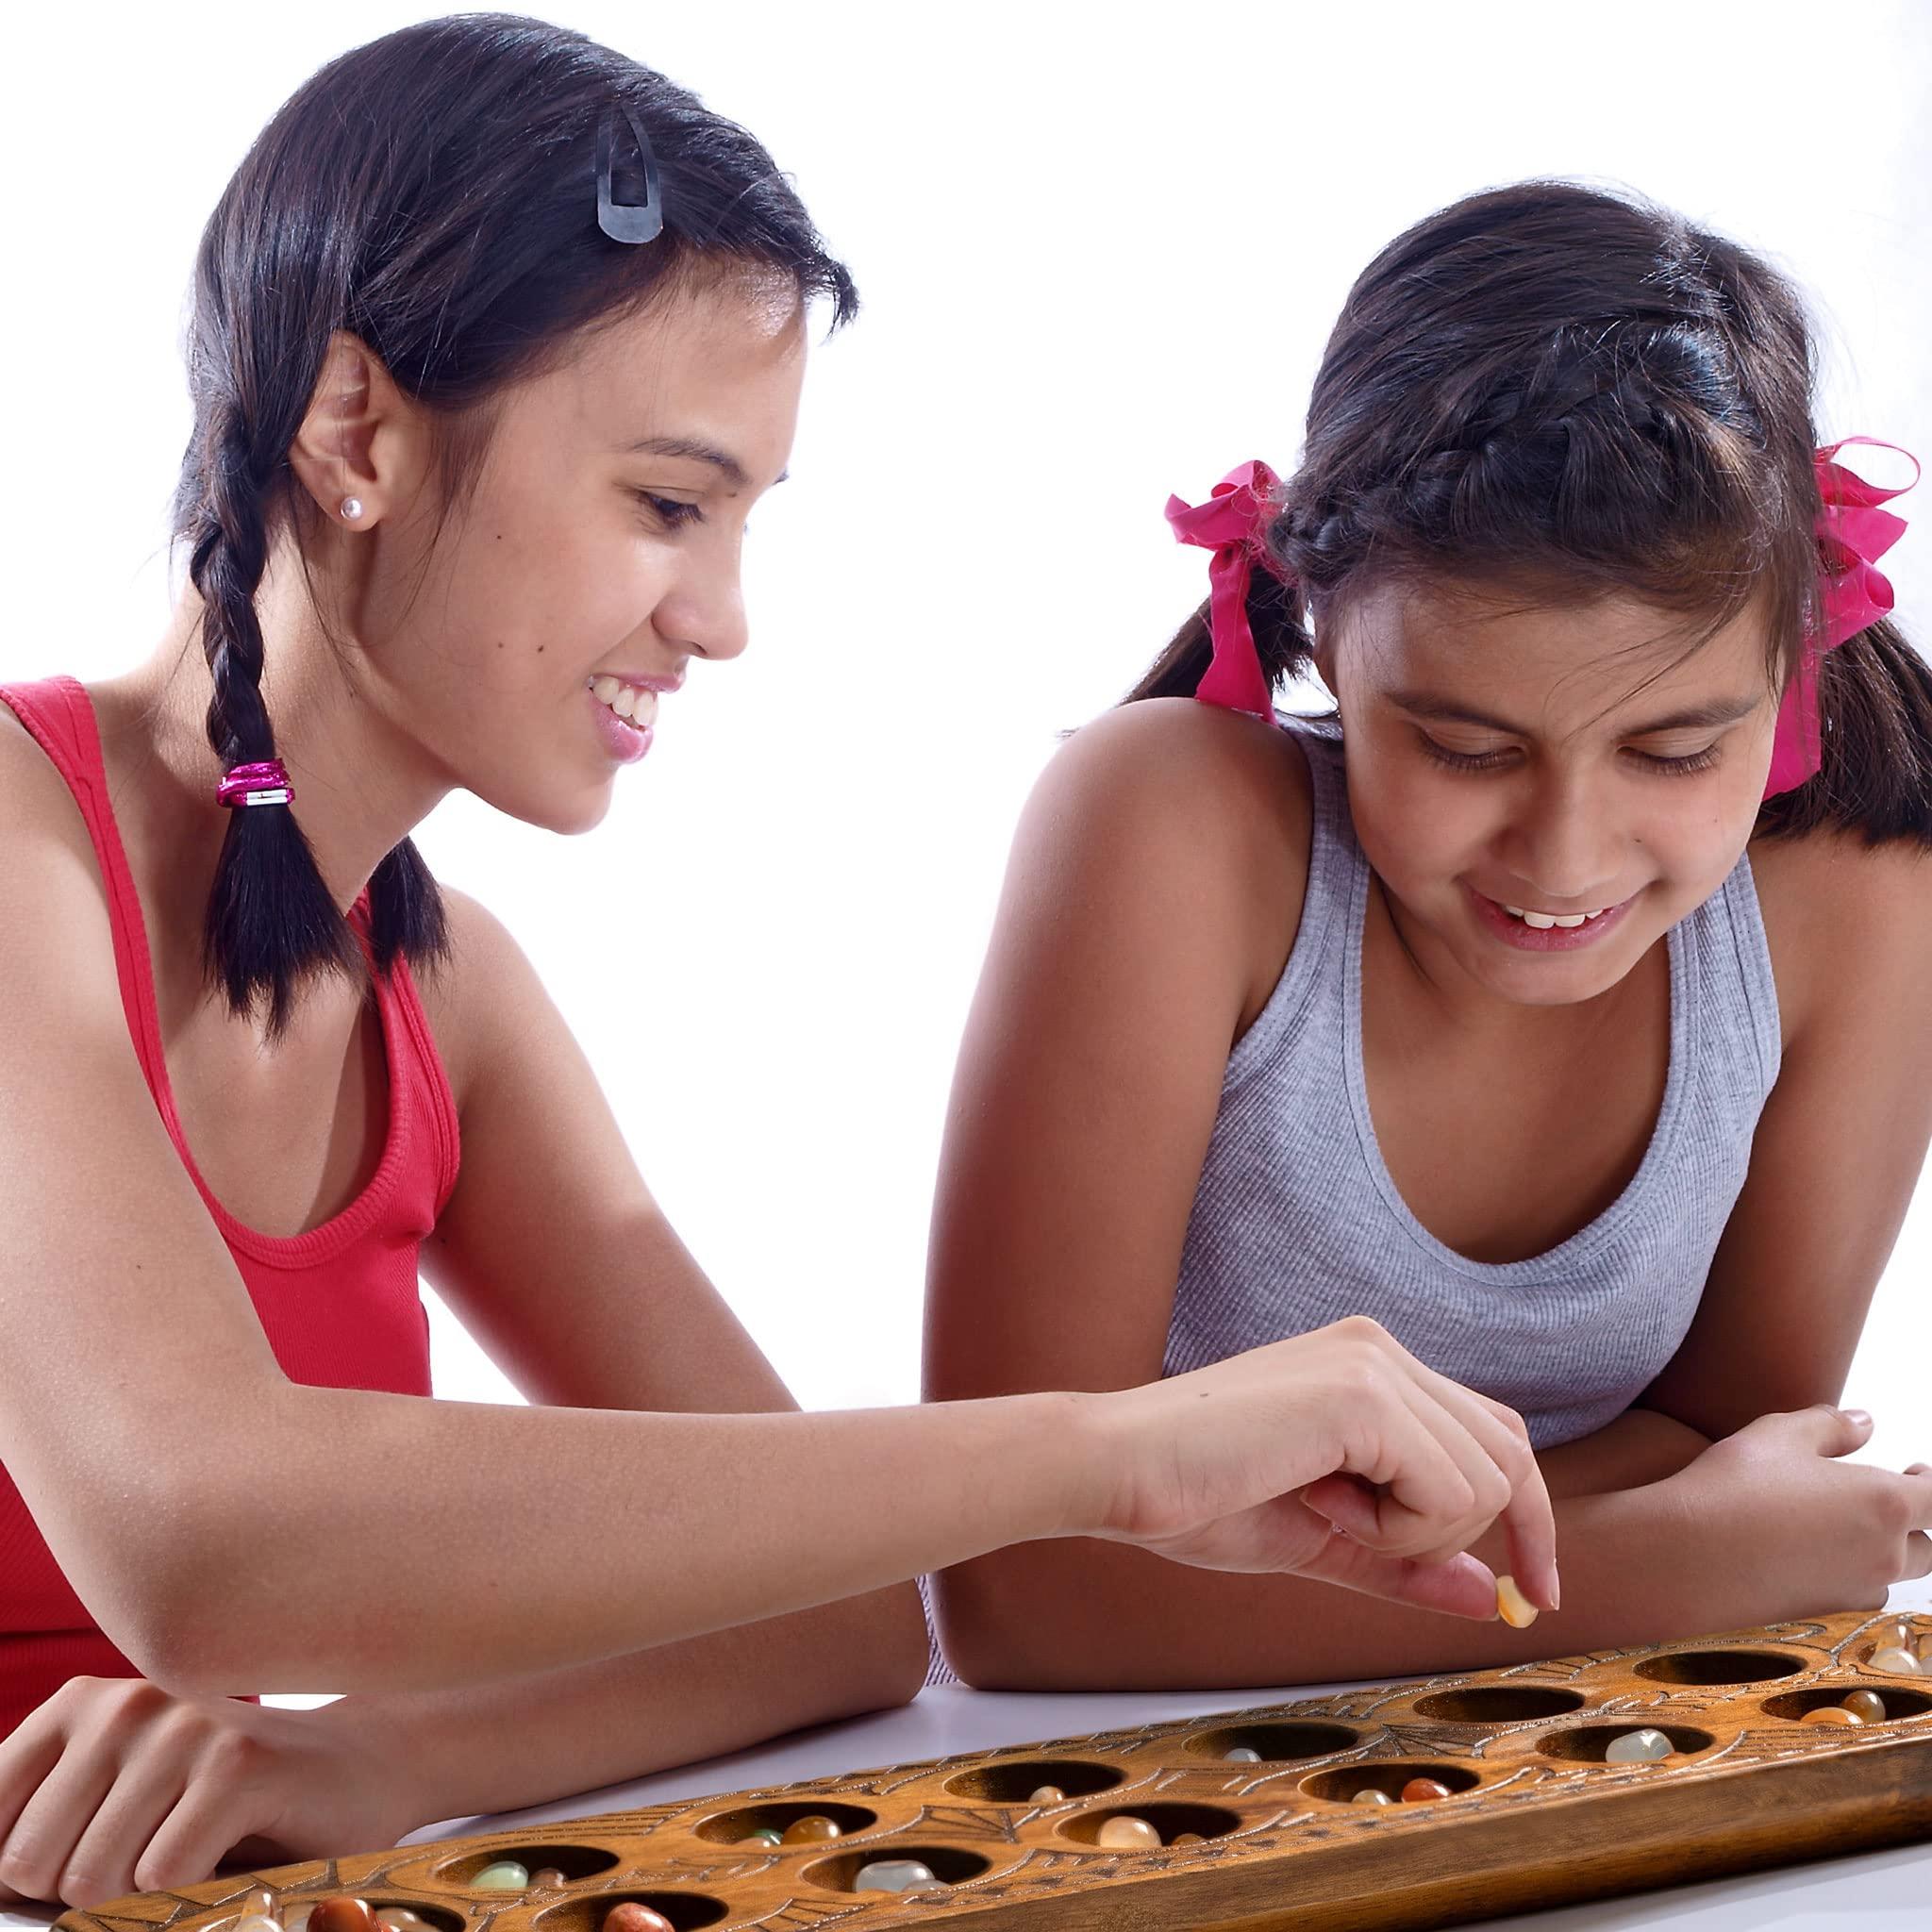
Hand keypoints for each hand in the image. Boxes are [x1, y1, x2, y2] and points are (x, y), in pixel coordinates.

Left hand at [0, 1677, 414, 1909]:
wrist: (355, 1767)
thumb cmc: (220, 1799)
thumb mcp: (117, 1794)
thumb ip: (43, 1826)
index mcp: (78, 1705)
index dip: (25, 1875)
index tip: (79, 1864)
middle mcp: (124, 1704)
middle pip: (32, 1863)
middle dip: (83, 1892)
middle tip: (149, 1863)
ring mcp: (183, 1728)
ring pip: (95, 1878)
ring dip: (140, 1897)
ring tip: (190, 1855)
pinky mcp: (237, 1765)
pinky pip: (162, 1878)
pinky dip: (191, 1891)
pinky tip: (228, 1850)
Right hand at [1085, 1316, 1557, 1620]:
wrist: (1118, 1472)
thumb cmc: (1196, 1497)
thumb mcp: (1322, 1540)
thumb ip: (1405, 1561)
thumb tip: (1486, 1595)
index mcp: (1370, 1365)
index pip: (1495, 1434)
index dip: (1529, 1519)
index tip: (1533, 1597)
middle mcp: (1382, 1349)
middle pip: (1509, 1454)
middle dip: (1485, 1534)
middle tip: (1410, 1564)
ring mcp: (1374, 1363)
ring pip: (1484, 1482)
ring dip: (1412, 1534)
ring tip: (1321, 1513)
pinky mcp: (1362, 1394)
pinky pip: (1445, 1493)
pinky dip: (1393, 1530)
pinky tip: (1316, 1502)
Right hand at [1671, 1405, 1931, 1617]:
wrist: (1689, 1557)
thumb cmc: (1736, 1486)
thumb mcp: (1779, 1434)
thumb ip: (1831, 1426)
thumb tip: (1865, 1423)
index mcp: (1885, 1503)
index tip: (1915, 1470)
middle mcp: (1884, 1554)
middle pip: (1929, 1548)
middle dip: (1914, 1524)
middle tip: (1888, 1501)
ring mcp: (1857, 1589)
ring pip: (1894, 1575)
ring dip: (1884, 1553)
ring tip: (1843, 1529)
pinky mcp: (1826, 1613)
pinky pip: (1858, 1595)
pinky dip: (1850, 1576)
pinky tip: (1810, 1557)